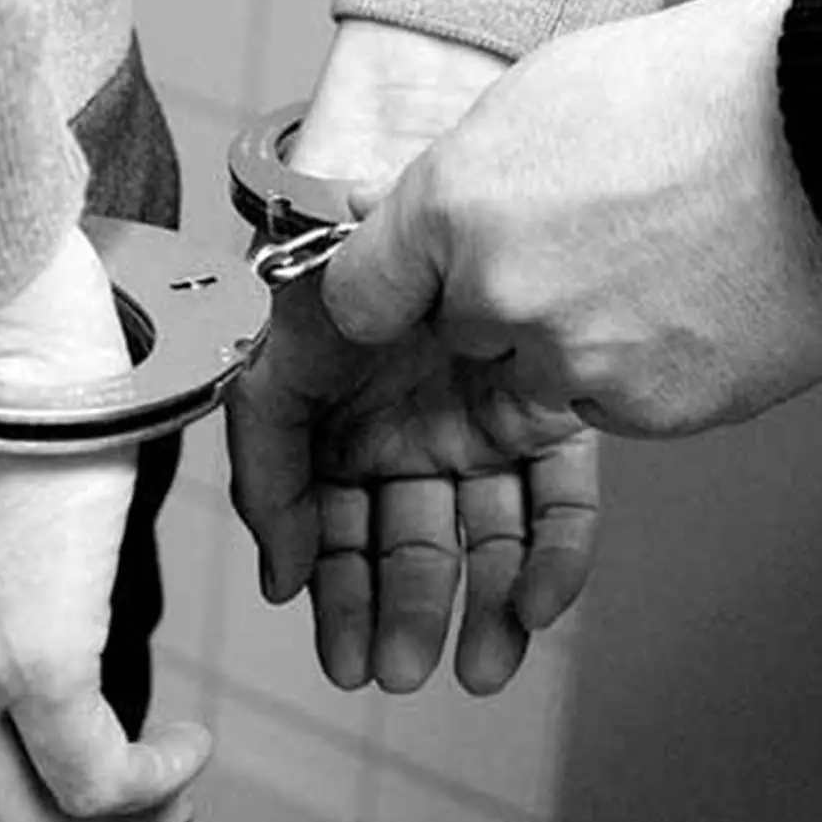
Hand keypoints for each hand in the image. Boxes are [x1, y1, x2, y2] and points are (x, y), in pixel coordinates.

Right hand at [228, 21, 597, 696]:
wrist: (412, 148)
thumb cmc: (333, 247)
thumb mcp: (274, 355)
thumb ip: (266, 458)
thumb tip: (279, 570)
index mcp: (334, 423)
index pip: (329, 526)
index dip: (332, 593)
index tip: (338, 653)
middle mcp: (402, 428)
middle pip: (403, 541)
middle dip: (401, 613)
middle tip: (401, 672)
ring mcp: (478, 419)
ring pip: (480, 533)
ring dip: (477, 604)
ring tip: (477, 669)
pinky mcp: (549, 409)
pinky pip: (556, 494)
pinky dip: (552, 552)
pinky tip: (542, 603)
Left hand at [322, 0, 821, 438]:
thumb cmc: (710, 93)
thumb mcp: (543, 97)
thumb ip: (465, 179)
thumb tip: (432, 226)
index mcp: (457, 208)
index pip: (361, 294)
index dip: (394, 288)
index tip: (411, 290)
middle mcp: (503, 297)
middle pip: (461, 336)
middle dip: (502, 305)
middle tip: (584, 245)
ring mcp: (576, 363)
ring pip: (539, 378)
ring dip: (575, 341)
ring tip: (654, 265)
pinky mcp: (649, 410)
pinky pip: (614, 402)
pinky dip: (641, 367)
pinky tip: (689, 299)